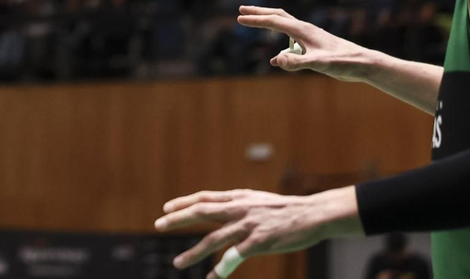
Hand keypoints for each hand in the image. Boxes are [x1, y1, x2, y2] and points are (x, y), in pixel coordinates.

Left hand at [156, 186, 361, 276]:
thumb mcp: (257, 200)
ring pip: (213, 239)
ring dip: (193, 253)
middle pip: (201, 213)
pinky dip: (221, 269)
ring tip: (177, 263)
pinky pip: (234, 258)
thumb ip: (238, 203)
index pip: (203, 198)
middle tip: (158, 225)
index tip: (165, 209)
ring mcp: (248, 226)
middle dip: (177, 220)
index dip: (183, 203)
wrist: (312, 214)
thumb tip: (222, 205)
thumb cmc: (285, 209)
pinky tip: (213, 278)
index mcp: (237, 198)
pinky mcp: (258, 242)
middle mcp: (239, 209)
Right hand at [237, 5, 366, 81]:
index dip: (256, 20)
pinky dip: (281, 39)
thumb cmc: (343, 63)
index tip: (239, 18)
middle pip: (277, 15)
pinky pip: (292, 37)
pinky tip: (279, 57)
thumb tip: (275, 60)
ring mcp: (310, 35)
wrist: (363, 62)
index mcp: (303, 30)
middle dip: (259, 12)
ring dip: (269, 20)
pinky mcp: (315, 44)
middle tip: (241, 9)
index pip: (274, 21)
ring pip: (285, 23)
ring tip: (256, 21)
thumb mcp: (319, 64)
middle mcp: (305, 29)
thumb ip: (297, 63)